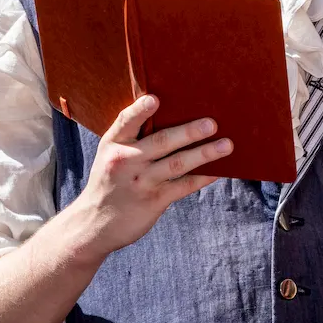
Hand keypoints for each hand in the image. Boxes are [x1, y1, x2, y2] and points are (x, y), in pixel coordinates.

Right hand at [63, 95, 233, 260]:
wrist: (95, 224)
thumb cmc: (110, 181)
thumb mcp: (110, 156)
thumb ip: (132, 137)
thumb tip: (168, 112)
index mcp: (113, 144)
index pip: (125, 122)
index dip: (140, 110)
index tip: (155, 99)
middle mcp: (125, 161)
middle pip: (161, 142)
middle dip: (188, 132)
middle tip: (212, 123)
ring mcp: (141, 182)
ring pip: (177, 164)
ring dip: (204, 153)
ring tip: (227, 145)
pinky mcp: (154, 201)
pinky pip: (184, 186)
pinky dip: (203, 177)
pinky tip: (219, 170)